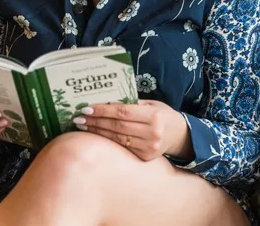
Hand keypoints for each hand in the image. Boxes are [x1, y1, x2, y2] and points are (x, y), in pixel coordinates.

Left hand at [73, 100, 191, 161]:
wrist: (181, 136)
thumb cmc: (164, 115)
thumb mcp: (153, 104)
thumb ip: (133, 103)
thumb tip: (106, 102)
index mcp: (154, 115)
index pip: (123, 112)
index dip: (103, 110)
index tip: (86, 108)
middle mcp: (152, 132)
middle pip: (117, 126)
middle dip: (95, 122)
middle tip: (79, 118)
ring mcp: (149, 147)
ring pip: (117, 138)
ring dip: (98, 132)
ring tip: (83, 126)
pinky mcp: (145, 157)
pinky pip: (122, 147)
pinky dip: (108, 141)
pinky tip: (97, 136)